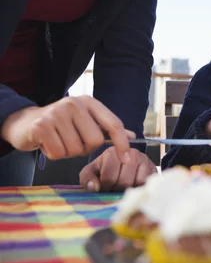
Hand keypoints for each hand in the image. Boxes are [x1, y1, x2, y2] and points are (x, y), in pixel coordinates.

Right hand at [1, 95, 132, 163]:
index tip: (126, 159)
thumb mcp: (85, 121)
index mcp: (89, 102)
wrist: (25, 122)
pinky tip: (48, 143)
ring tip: (59, 140)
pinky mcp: (41, 126)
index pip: (114, 124)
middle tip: (72, 141)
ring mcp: (57, 113)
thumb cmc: (60, 125)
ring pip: (76, 149)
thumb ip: (107, 128)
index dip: (122, 144)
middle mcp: (74, 104)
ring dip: (68, 152)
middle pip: (94, 141)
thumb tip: (132, 135)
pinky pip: (58, 153)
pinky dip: (54, 154)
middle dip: (84, 148)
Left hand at [79, 147, 156, 191]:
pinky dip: (139, 189)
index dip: (106, 187)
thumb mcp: (91, 172)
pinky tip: (133, 187)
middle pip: (124, 182)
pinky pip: (146, 184)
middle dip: (117, 189)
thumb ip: (87, 178)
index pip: (109, 177)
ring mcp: (144, 159)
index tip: (105, 187)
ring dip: (129, 190)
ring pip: (136, 183)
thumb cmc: (106, 169)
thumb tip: (94, 187)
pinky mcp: (154, 168)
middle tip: (115, 189)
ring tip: (124, 188)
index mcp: (113, 152)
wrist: (126, 164)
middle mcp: (131, 152)